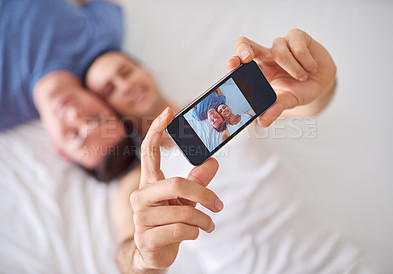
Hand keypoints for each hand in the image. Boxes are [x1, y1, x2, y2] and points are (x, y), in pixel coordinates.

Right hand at [130, 107, 222, 270]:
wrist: (151, 253)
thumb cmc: (168, 220)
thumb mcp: (184, 199)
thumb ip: (197, 181)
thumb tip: (212, 161)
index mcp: (149, 182)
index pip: (149, 151)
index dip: (157, 130)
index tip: (169, 112)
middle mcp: (141, 196)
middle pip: (177, 183)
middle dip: (204, 195)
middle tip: (219, 205)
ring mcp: (140, 217)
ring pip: (184, 211)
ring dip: (204, 220)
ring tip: (208, 225)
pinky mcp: (145, 237)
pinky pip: (180, 229)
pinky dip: (195, 232)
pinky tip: (195, 234)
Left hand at [227, 28, 336, 126]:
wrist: (321, 84)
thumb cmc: (299, 90)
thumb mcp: (287, 101)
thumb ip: (274, 110)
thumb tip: (263, 122)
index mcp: (258, 70)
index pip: (240, 61)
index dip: (234, 60)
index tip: (232, 66)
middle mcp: (266, 55)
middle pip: (247, 44)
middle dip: (244, 48)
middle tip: (247, 58)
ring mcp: (281, 44)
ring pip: (279, 51)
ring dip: (293, 68)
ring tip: (302, 77)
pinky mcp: (298, 37)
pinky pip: (297, 45)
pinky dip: (305, 60)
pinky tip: (311, 68)